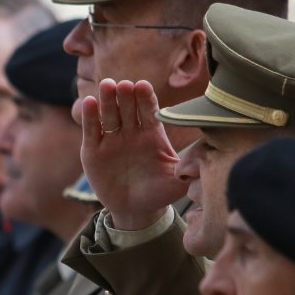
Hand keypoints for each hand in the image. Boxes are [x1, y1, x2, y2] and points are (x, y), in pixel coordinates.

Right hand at [74, 79, 186, 230]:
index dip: (146, 99)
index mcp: (152, 134)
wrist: (135, 210)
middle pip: (128, 108)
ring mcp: (111, 140)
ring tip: (107, 85)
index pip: (148, 111)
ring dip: (107, 100)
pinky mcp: (93, 151)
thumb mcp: (177, 182)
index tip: (143, 86)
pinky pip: (91, 131)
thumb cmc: (159, 193)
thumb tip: (205, 158)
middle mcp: (131, 132)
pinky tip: (89, 102)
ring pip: (109, 115)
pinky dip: (90, 117)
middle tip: (124, 84)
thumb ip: (189, 169)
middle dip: (126, 95)